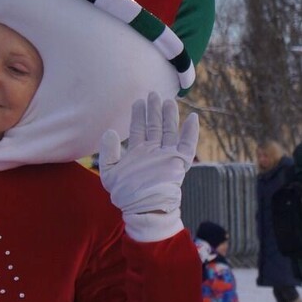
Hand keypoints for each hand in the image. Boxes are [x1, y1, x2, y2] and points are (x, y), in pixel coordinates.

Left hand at [99, 92, 197, 240]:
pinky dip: (190, 132)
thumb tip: (111, 131)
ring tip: (169, 100)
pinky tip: (192, 118)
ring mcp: (166, 156)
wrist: (143, 208)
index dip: (138, 115)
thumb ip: (108, 151)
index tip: (138, 100)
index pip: (139, 129)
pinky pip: (186, 144)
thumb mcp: (109, 172)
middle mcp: (152, 152)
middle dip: (153, 110)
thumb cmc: (125, 194)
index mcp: (137, 152)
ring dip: (170, 116)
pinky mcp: (178, 163)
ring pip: (170, 131)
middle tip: (153, 93)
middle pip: (155, 126)